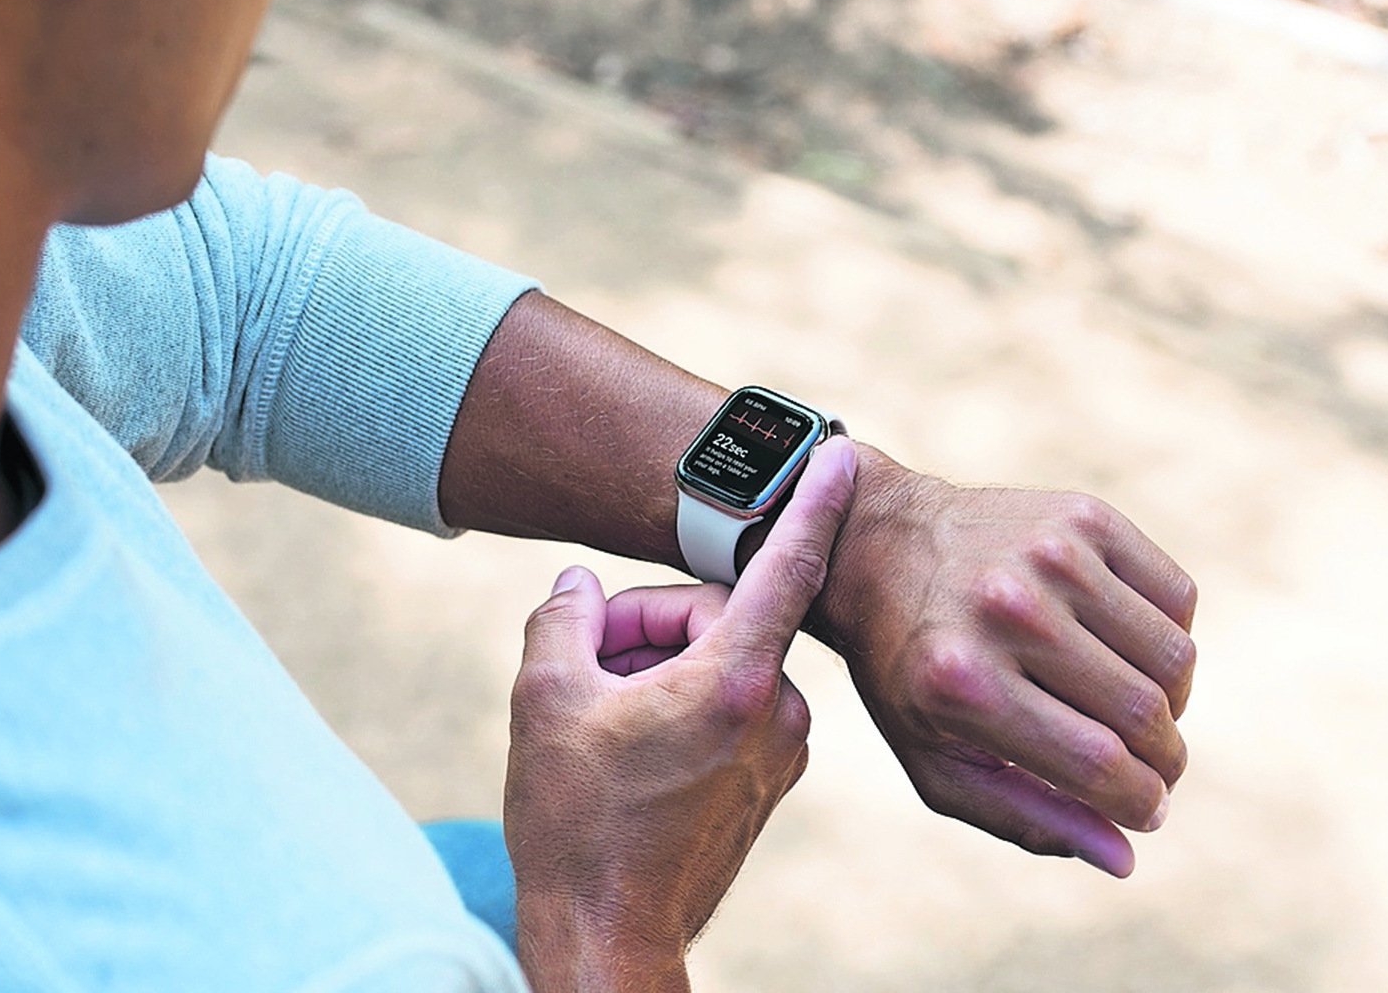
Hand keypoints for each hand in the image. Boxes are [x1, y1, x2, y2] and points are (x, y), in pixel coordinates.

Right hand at [505, 438, 858, 992]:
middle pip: (718, 616)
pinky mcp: (772, 778)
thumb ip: (565, 619)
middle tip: (584, 664)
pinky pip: (731, 705)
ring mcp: (781, 748)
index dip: (811, 499)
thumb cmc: (575, 825)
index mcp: (732, 682)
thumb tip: (581, 588)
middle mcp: (776, 712)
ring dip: (660, 668)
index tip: (843, 451)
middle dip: (648, 626)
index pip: (785, 565)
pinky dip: (682, 704)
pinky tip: (628, 744)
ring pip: (722, 662)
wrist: (606, 937)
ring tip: (599, 718)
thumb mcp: (544, 700)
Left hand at [806, 445, 1196, 877]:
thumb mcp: (938, 761)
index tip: (1147, 810)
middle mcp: (1009, 611)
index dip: (1142, 803)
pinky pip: (1179, 598)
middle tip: (1154, 766)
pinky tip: (1128, 649)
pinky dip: (1171, 638)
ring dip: (1173, 702)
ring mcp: (1051, 555)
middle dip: (1166, 760)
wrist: (879, 543)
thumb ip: (1027, 819)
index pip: (1101, 767)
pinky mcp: (1085, 516)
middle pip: (1145, 715)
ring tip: (1139, 710)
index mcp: (964, 683)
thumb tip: (1125, 856)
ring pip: (1174, 658)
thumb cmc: (910, 672)